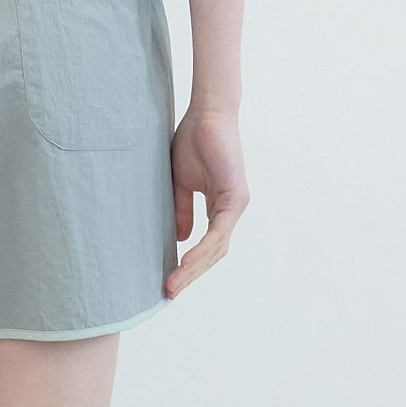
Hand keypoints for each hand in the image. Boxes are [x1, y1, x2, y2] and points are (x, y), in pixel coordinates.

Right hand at [166, 105, 248, 298]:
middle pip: (213, 254)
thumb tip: (179, 239)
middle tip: (168, 292)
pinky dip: (202, 250)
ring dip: (194, 269)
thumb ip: (181, 210)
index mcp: (220, 208)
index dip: (190, 265)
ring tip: (173, 284)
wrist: (207, 114)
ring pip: (217, 249)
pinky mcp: (235, 198)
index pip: (207, 246)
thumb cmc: (194, 142)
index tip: (168, 281)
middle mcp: (231, 211)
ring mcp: (236, 205)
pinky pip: (218, 232)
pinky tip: (186, 262)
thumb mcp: (180, 183)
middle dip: (191, 275)